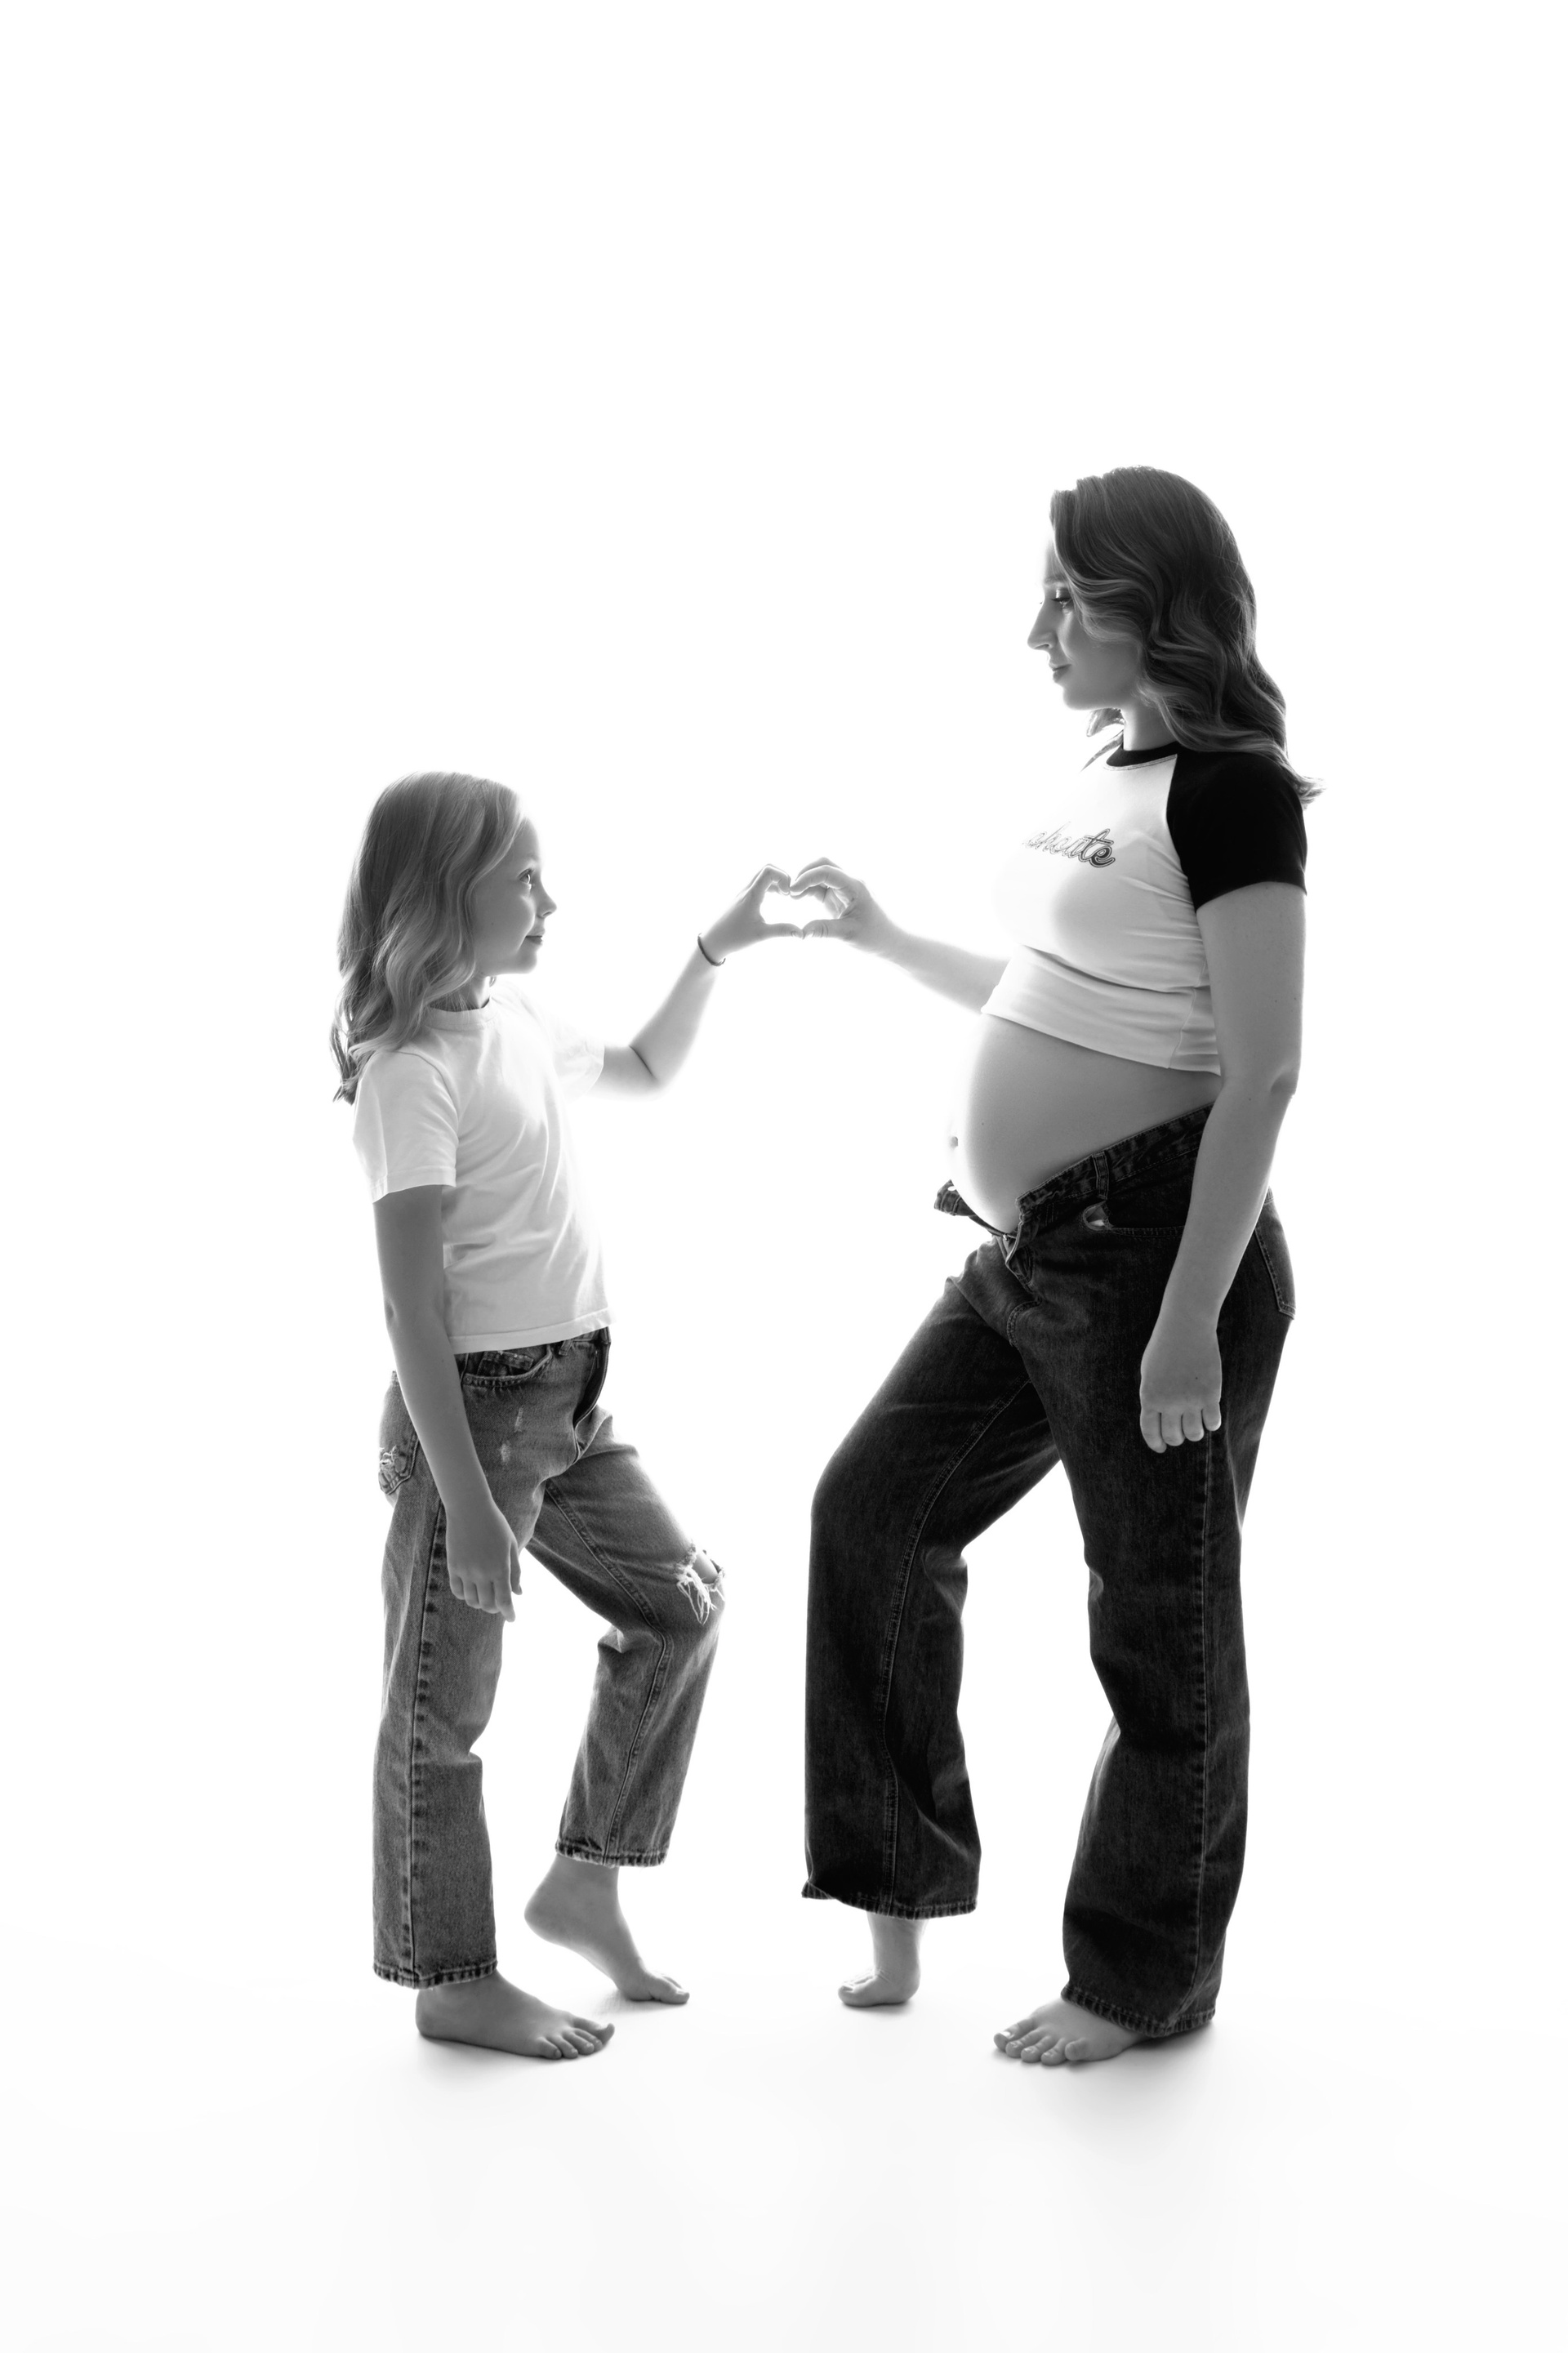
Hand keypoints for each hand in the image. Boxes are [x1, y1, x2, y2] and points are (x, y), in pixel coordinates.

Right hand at [446, 1496, 522, 1617]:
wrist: (470, 1509)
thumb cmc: (495, 1525)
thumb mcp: (511, 1546)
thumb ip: (516, 1571)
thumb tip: (518, 1593)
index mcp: (500, 1568)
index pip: (504, 1600)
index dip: (509, 1613)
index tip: (512, 1618)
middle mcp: (482, 1573)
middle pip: (487, 1605)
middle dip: (495, 1609)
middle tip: (499, 1604)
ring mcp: (465, 1571)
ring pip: (471, 1601)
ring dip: (480, 1603)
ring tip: (485, 1595)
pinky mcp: (452, 1567)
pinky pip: (457, 1591)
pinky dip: (465, 1595)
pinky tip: (471, 1589)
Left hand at [699, 864, 801, 960]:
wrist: (712, 940)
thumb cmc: (734, 937)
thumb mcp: (760, 935)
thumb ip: (782, 931)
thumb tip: (802, 933)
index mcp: (751, 895)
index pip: (769, 871)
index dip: (783, 877)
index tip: (788, 894)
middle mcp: (747, 890)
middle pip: (766, 869)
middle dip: (782, 876)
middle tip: (789, 893)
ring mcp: (743, 893)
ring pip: (761, 876)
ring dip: (776, 881)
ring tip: (785, 896)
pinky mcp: (742, 898)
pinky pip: (757, 884)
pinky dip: (769, 886)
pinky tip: (776, 898)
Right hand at [788, 858, 894, 954]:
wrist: (889, 940)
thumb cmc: (875, 936)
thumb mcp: (848, 934)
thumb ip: (824, 930)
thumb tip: (801, 932)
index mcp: (855, 886)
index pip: (827, 871)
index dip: (806, 878)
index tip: (792, 891)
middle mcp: (850, 882)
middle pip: (823, 864)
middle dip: (804, 873)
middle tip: (789, 891)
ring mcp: (844, 887)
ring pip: (820, 874)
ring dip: (805, 881)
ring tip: (791, 896)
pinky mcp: (839, 895)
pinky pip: (821, 885)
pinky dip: (808, 889)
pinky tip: (797, 899)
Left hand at [1138, 1315, 1221, 1453]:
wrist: (1185, 1327)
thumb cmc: (1165, 1348)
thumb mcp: (1149, 1373)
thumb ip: (1153, 1397)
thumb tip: (1161, 1422)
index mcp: (1149, 1397)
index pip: (1151, 1432)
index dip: (1156, 1443)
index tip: (1162, 1448)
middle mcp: (1169, 1402)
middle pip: (1174, 1436)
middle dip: (1177, 1438)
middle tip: (1181, 1432)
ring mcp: (1190, 1399)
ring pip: (1194, 1434)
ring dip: (1195, 1432)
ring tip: (1195, 1423)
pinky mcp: (1211, 1394)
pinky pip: (1213, 1422)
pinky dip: (1211, 1423)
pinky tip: (1210, 1415)